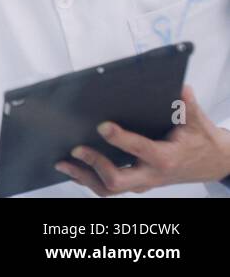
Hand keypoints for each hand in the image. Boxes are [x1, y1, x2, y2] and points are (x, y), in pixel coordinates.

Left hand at [55, 85, 229, 194]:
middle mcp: (151, 174)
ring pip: (109, 188)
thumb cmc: (202, 141)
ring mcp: (142, 181)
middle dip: (94, 164)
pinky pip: (109, 187)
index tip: (102, 126)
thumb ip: (187, 105)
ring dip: (84, 176)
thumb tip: (180, 88)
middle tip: (76, 148)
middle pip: (117, 179)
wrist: (213, 163)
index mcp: (165, 157)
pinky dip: (88, 178)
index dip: (120, 139)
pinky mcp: (136, 182)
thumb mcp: (198, 121)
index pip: (140, 150)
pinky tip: (72, 168)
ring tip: (63, 162)